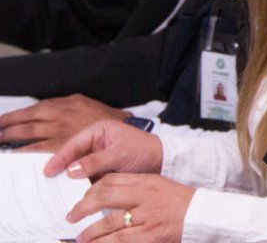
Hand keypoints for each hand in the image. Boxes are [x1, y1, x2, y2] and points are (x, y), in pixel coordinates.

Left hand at [0, 94, 126, 151]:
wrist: (135, 139)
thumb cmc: (116, 126)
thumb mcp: (93, 108)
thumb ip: (73, 110)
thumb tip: (54, 114)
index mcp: (71, 103)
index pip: (38, 107)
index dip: (18, 114)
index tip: (3, 120)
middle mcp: (65, 113)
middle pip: (29, 117)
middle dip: (8, 124)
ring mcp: (64, 129)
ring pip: (30, 131)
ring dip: (11, 136)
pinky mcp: (66, 146)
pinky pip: (39, 148)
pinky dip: (24, 152)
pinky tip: (14, 156)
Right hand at [44, 120, 163, 179]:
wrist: (163, 162)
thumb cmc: (145, 151)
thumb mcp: (120, 154)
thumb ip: (95, 161)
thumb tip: (71, 170)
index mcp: (99, 130)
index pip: (74, 143)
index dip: (60, 157)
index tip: (49, 170)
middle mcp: (95, 142)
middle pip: (72, 155)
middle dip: (60, 167)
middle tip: (46, 180)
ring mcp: (96, 156)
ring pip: (77, 167)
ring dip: (68, 177)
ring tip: (54, 188)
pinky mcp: (100, 169)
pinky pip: (85, 176)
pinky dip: (78, 184)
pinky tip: (70, 192)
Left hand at [67, 173, 191, 242]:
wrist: (205, 216)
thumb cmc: (182, 203)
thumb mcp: (160, 188)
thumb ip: (137, 190)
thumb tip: (107, 196)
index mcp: (147, 181)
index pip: (112, 180)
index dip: (92, 190)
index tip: (83, 199)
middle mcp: (146, 196)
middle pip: (105, 196)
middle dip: (83, 207)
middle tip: (71, 216)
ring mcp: (148, 215)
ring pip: (109, 222)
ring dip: (90, 232)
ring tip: (80, 238)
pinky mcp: (151, 234)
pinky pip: (119, 239)